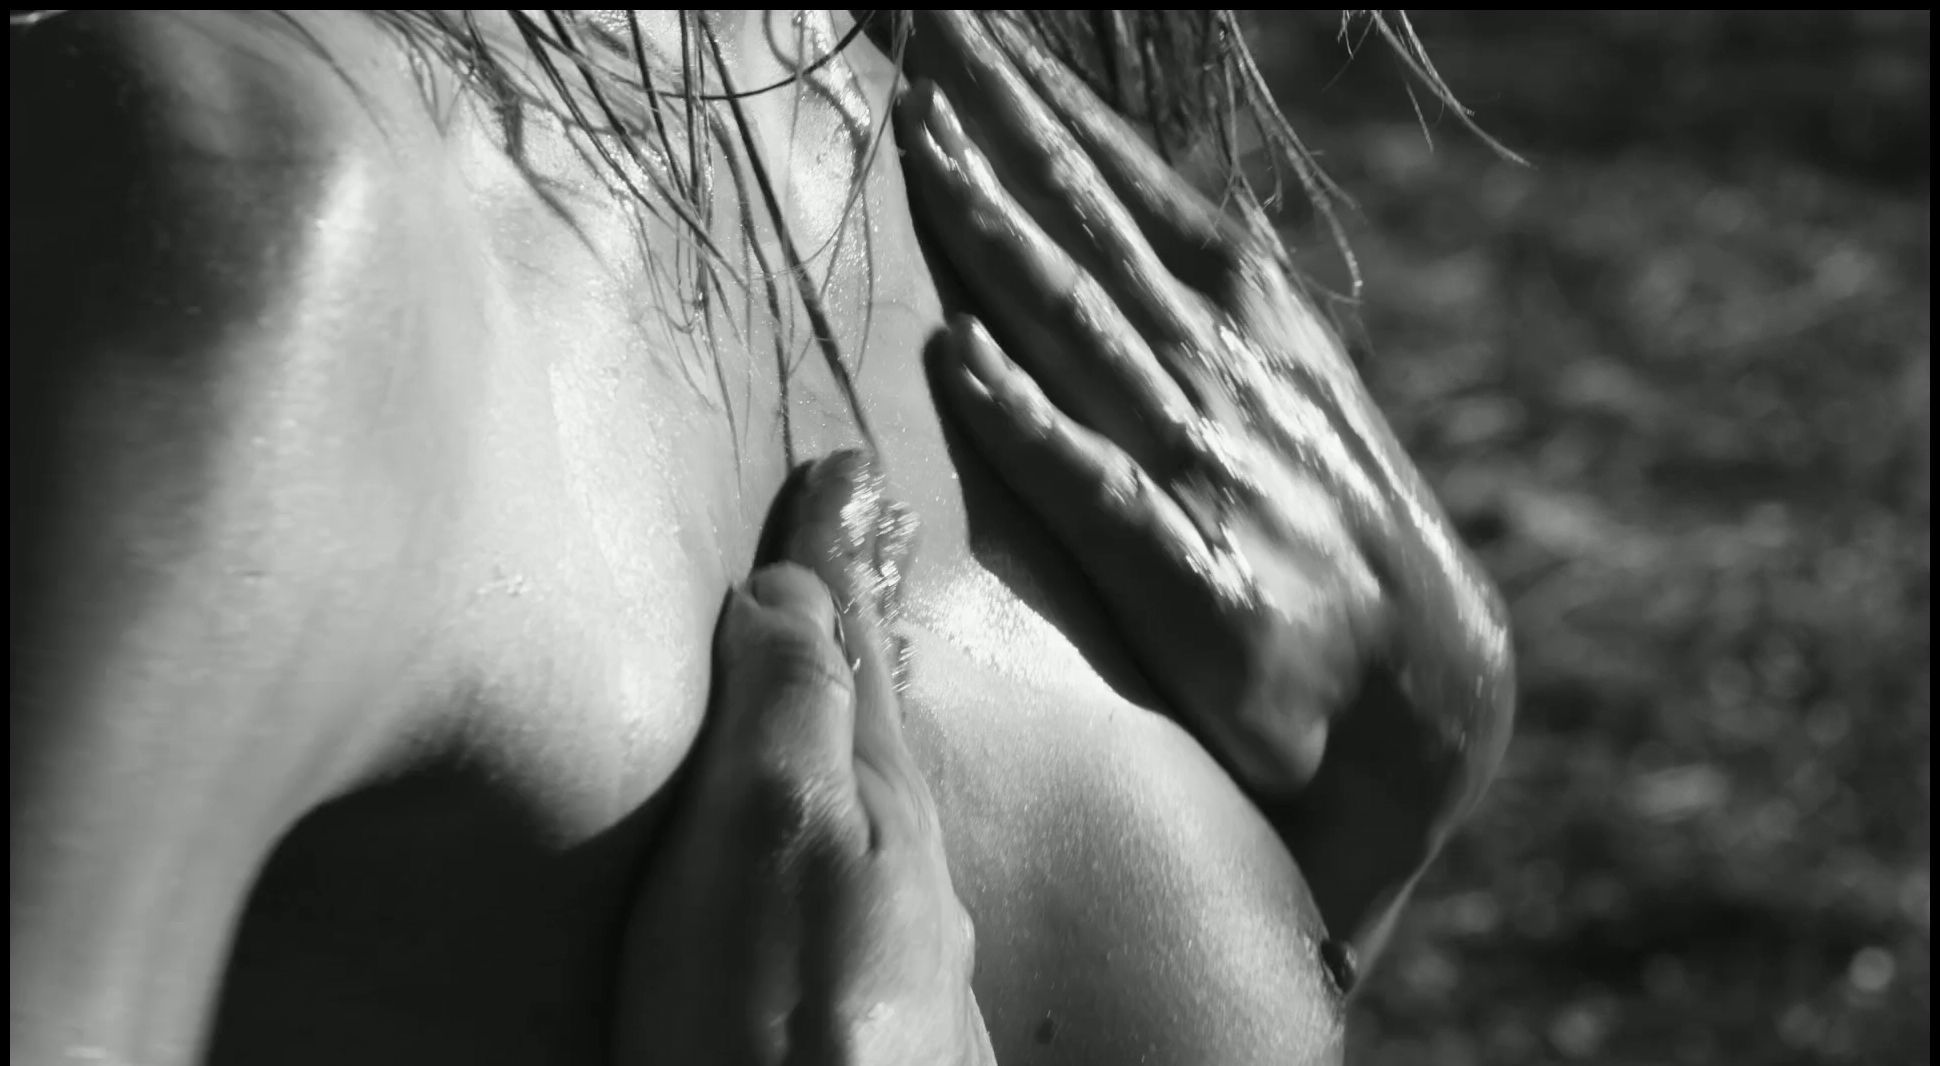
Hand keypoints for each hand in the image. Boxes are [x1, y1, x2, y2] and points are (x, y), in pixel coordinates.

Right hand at [613, 452, 992, 1065]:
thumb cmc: (770, 1027)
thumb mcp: (768, 843)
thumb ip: (787, 715)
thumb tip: (795, 592)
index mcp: (873, 801)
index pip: (851, 646)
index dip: (837, 559)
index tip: (844, 470)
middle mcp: (904, 860)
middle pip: (880, 708)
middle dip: (862, 617)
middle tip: (856, 530)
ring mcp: (899, 936)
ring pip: (881, 783)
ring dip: (862, 702)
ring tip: (846, 648)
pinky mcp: (876, 1006)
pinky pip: (873, 856)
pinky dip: (856, 799)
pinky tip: (848, 825)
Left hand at [895, 12, 1514, 957]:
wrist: (1428, 697)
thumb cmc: (1341, 536)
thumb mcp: (1302, 391)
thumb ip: (1228, 308)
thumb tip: (1171, 214)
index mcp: (1252, 319)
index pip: (1130, 187)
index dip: (1045, 103)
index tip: (966, 28)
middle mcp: (1225, 371)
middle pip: (1093, 223)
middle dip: (1006, 119)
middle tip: (927, 22)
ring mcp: (1207, 466)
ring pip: (1083, 323)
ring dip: (998, 230)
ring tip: (922, 142)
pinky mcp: (1189, 577)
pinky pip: (1092, 483)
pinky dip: (1025, 418)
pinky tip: (957, 358)